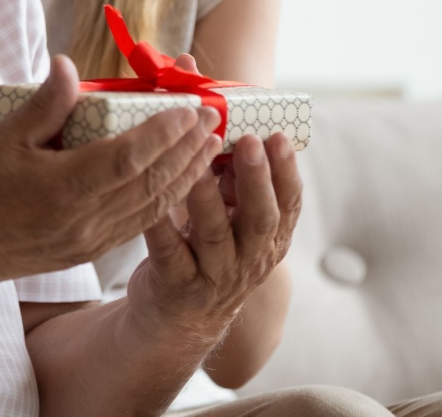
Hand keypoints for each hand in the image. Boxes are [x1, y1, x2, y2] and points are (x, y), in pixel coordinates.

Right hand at [0, 56, 220, 282]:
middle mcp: (85, 219)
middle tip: (214, 118)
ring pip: (153, 207)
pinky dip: (168, 200)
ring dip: (186, 175)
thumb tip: (68, 63)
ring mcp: (92, 239)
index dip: (161, 133)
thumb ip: (44, 104)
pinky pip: (141, 224)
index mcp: (62, 188)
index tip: (188, 109)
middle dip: (187, 149)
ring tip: (210, 146)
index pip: (126, 158)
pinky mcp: (92, 250)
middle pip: (150, 182)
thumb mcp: (4, 137)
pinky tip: (182, 181)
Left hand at [128, 127, 302, 342]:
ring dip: (208, 198)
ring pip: (215, 235)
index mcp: (268, 239)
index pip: (289, 204)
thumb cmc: (205, 251)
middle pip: (261, 219)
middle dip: (257, 179)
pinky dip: (161, 227)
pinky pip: (169, 252)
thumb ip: (233, 179)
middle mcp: (249, 259)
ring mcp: (214, 276)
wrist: (177, 320)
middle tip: (250, 142)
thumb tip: (222, 121)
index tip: (279, 137)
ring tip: (198, 166)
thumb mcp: (231, 219)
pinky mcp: (177, 285)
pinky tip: (152, 203)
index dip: (287, 172)